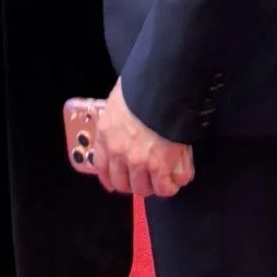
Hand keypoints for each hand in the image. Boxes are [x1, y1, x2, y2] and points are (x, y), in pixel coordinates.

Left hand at [89, 80, 193, 199]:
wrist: (162, 89)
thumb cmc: (142, 88)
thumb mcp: (119, 101)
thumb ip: (118, 119)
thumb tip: (126, 123)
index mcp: (106, 134)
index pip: (101, 167)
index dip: (109, 179)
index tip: (113, 184)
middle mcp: (119, 152)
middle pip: (123, 183)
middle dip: (134, 184)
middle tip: (145, 179)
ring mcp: (139, 162)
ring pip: (144, 189)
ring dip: (153, 186)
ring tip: (163, 178)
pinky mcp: (160, 167)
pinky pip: (165, 188)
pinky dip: (171, 186)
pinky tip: (175, 180)